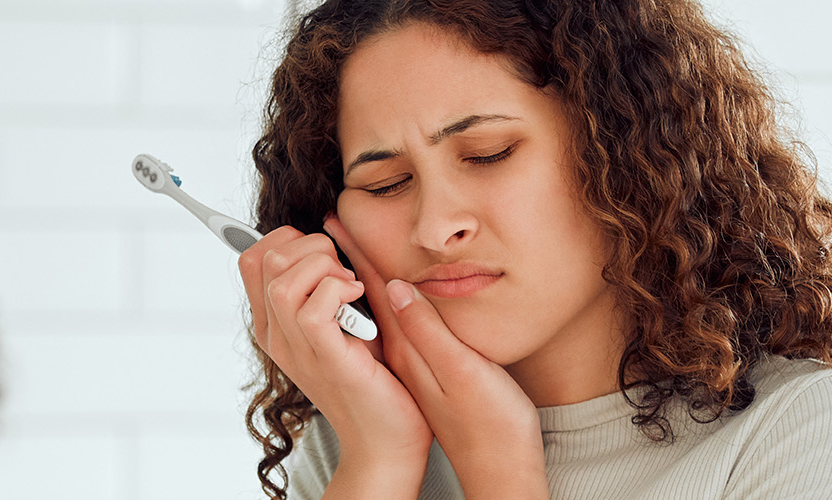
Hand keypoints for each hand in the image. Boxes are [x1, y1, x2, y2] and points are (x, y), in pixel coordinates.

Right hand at [238, 225, 431, 495]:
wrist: (385, 436)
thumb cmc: (372, 375)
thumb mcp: (344, 317)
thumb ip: (330, 279)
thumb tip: (331, 224)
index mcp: (274, 323)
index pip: (252, 258)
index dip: (287, 238)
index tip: (324, 254)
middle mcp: (276, 335)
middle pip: (265, 258)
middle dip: (311, 246)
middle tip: (343, 272)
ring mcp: (295, 348)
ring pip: (282, 279)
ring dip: (324, 267)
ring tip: (351, 286)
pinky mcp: (324, 358)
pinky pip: (311, 306)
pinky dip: (339, 289)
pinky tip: (359, 299)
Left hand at [324, 215, 549, 499]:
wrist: (498, 470)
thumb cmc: (490, 425)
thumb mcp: (462, 373)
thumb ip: (429, 330)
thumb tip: (397, 288)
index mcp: (409, 348)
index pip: (375, 288)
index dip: (356, 252)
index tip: (334, 222)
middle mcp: (405, 353)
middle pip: (372, 294)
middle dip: (350, 259)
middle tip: (333, 227)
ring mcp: (414, 364)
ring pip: (383, 309)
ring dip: (365, 276)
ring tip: (350, 250)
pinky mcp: (428, 374)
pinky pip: (398, 327)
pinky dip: (388, 302)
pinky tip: (390, 295)